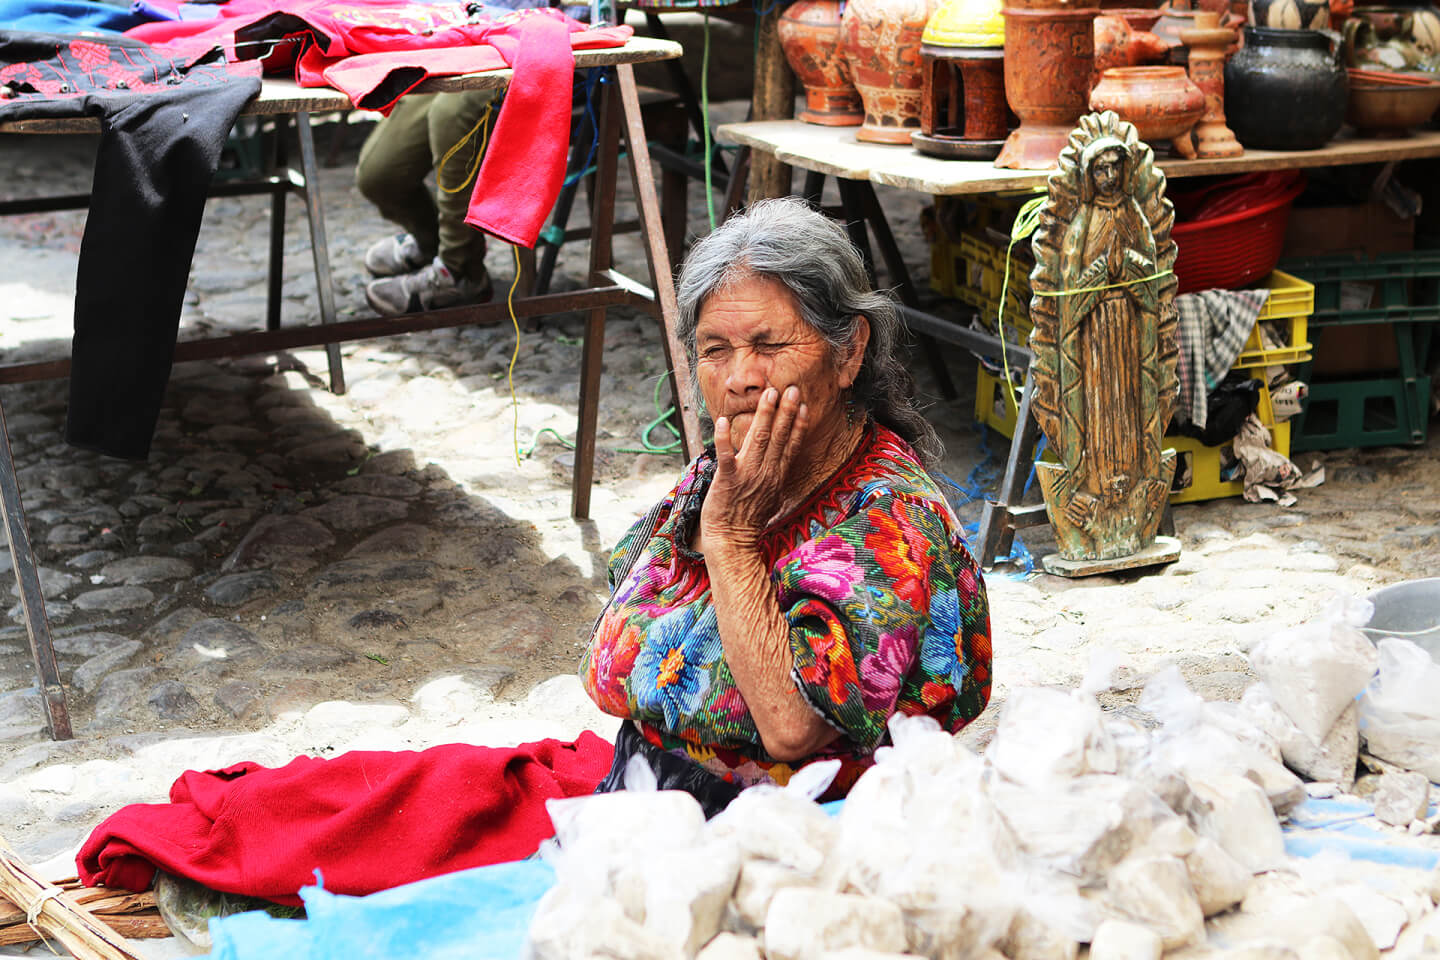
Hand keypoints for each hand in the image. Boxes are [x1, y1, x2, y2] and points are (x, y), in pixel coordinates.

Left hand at [702, 385, 808, 549]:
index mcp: (776, 476)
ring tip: (770, 394)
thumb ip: (774, 475)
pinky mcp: (727, 480)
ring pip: (759, 439)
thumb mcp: (770, 497)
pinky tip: (723, 421)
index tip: (804, 406)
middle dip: (786, 411)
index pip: (791, 445)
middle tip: (791, 388)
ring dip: (765, 415)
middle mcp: (766, 473)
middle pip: (779, 437)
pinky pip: (725, 456)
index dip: (798, 424)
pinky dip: (725, 439)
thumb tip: (779, 461)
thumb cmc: (748, 520)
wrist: (732, 541)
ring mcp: (747, 475)